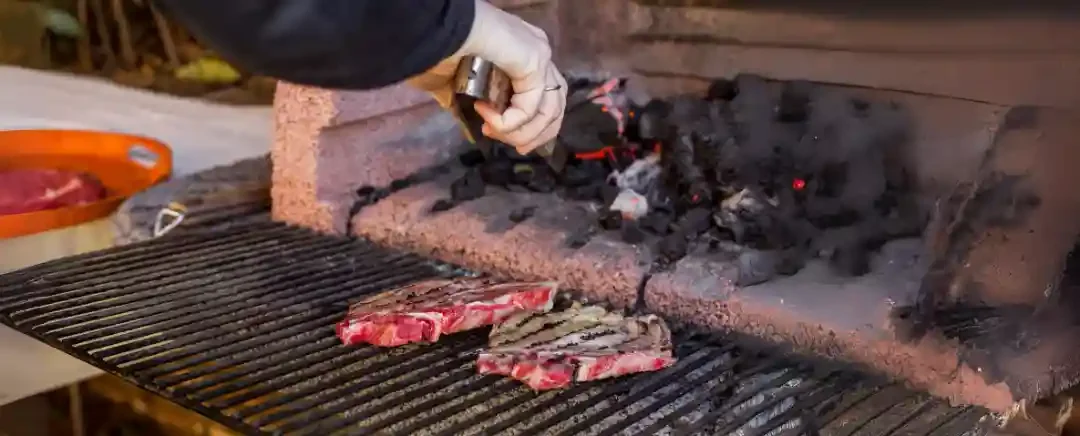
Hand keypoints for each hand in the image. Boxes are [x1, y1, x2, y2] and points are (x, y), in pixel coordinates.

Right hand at [406, 0, 566, 155]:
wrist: (434, 29)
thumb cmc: (437, 50)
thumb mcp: (457, 85)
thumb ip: (472, 104)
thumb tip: (476, 127)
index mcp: (523, 54)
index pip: (547, 96)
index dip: (536, 126)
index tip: (514, 143)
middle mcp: (537, 51)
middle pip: (556, 105)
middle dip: (537, 135)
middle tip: (517, 148)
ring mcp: (539, 54)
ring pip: (550, 110)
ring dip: (522, 132)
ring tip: (493, 131)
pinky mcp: (534, 60)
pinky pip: (531, 106)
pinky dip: (509, 121)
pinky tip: (486, 115)